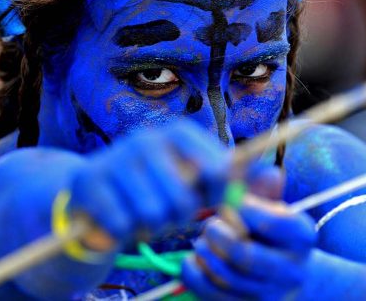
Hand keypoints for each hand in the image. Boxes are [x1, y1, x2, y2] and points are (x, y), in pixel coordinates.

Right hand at [68, 120, 229, 245]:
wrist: (96, 192)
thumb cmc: (157, 187)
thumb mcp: (196, 180)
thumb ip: (235, 180)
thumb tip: (275, 176)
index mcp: (179, 133)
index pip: (217, 169)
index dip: (217, 196)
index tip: (208, 202)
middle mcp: (147, 139)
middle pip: (183, 199)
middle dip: (178, 217)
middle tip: (168, 212)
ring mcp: (116, 158)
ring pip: (152, 214)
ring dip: (151, 226)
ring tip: (144, 215)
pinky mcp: (90, 183)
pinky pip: (121, 224)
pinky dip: (124, 232)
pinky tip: (120, 219)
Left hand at [182, 167, 316, 299]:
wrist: (286, 274)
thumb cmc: (272, 232)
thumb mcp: (272, 206)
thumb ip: (263, 189)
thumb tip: (268, 173)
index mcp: (302, 236)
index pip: (272, 222)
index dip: (244, 209)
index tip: (233, 203)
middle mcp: (292, 269)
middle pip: (244, 255)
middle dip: (218, 234)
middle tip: (211, 225)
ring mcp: (269, 293)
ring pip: (225, 275)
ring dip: (205, 252)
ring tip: (203, 240)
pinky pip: (210, 292)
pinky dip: (194, 273)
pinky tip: (194, 259)